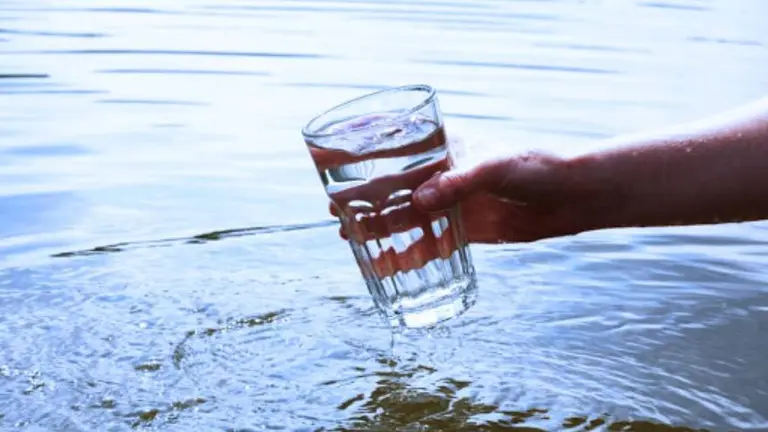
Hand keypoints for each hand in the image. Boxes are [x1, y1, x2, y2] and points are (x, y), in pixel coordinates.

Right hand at [327, 149, 594, 277]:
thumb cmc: (536, 166)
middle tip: (337, 214)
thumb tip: (420, 200)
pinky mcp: (466, 229)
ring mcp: (453, 203)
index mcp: (446, 147)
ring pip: (407, 216)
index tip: (338, 172)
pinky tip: (392, 264)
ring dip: (381, 227)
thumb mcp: (496, 167)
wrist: (571, 196)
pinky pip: (431, 241)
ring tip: (353, 239)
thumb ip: (458, 183)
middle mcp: (444, 175)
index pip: (398, 150)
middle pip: (395, 187)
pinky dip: (411, 252)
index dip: (367, 162)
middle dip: (365, 200)